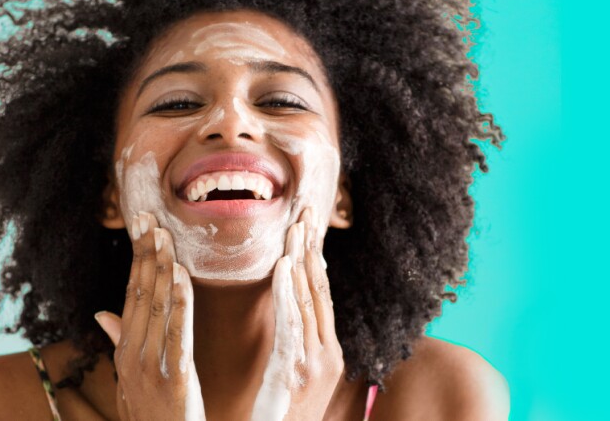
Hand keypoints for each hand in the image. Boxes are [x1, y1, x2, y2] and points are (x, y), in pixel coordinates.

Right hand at [94, 211, 205, 420]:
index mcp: (124, 350)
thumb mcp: (131, 378)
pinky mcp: (175, 376)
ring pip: (156, 305)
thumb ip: (120, 342)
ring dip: (160, 267)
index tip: (140, 227)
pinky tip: (180, 275)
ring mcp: (151, 365)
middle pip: (139, 292)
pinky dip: (178, 301)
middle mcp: (132, 353)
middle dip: (145, 253)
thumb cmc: (152, 415)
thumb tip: (102, 313)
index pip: (129, 294)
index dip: (136, 259)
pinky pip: (177, 331)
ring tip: (163, 234)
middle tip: (148, 217)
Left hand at [250, 207, 344, 420]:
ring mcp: (314, 362)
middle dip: (313, 247)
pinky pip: (292, 323)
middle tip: (306, 209)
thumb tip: (290, 312)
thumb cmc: (281, 419)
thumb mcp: (295, 378)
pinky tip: (284, 266)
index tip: (308, 225)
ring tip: (295, 226)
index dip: (315, 257)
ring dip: (301, 259)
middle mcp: (327, 353)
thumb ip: (297, 345)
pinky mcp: (295, 370)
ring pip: (309, 300)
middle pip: (320, 289)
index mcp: (328, 353)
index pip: (322, 295)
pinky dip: (288, 292)